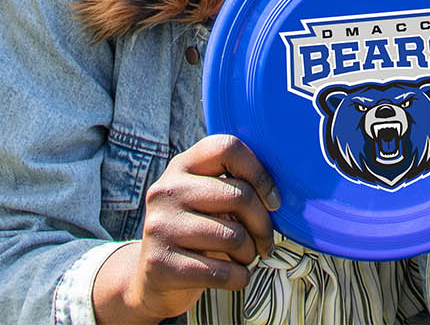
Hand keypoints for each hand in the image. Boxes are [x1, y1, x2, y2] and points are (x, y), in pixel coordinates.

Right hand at [122, 134, 279, 321]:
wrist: (152, 280)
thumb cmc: (196, 234)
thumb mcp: (207, 202)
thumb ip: (232, 188)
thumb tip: (276, 197)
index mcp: (181, 166)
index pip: (228, 148)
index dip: (260, 174)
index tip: (273, 201)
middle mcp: (166, 191)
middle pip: (239, 195)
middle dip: (263, 225)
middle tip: (265, 241)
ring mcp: (160, 227)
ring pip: (234, 236)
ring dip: (250, 254)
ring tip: (244, 257)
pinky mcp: (161, 264)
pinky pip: (222, 272)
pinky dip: (239, 278)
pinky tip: (235, 276)